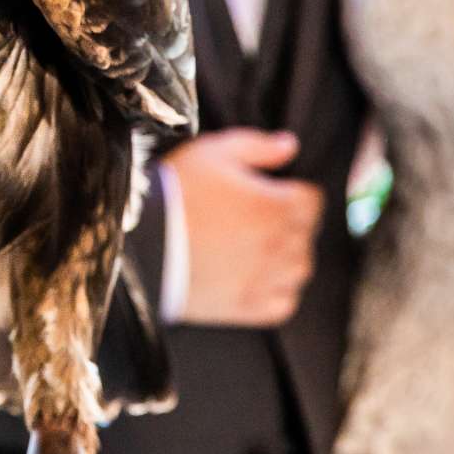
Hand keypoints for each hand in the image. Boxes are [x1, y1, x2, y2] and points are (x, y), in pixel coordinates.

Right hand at [164, 128, 322, 326]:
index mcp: (277, 205)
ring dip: (288, 256)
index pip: (313, 199)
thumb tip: (290, 146)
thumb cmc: (175, 193)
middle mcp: (280, 244)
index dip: (292, 191)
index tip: (272, 192)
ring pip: (300, 269)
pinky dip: (278, 291)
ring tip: (258, 247)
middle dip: (290, 221)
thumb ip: (258, 146)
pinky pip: (284, 303)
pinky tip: (256, 276)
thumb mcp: (213, 152)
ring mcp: (265, 279)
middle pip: (308, 233)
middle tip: (256, 216)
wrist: (139, 243)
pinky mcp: (248, 307)